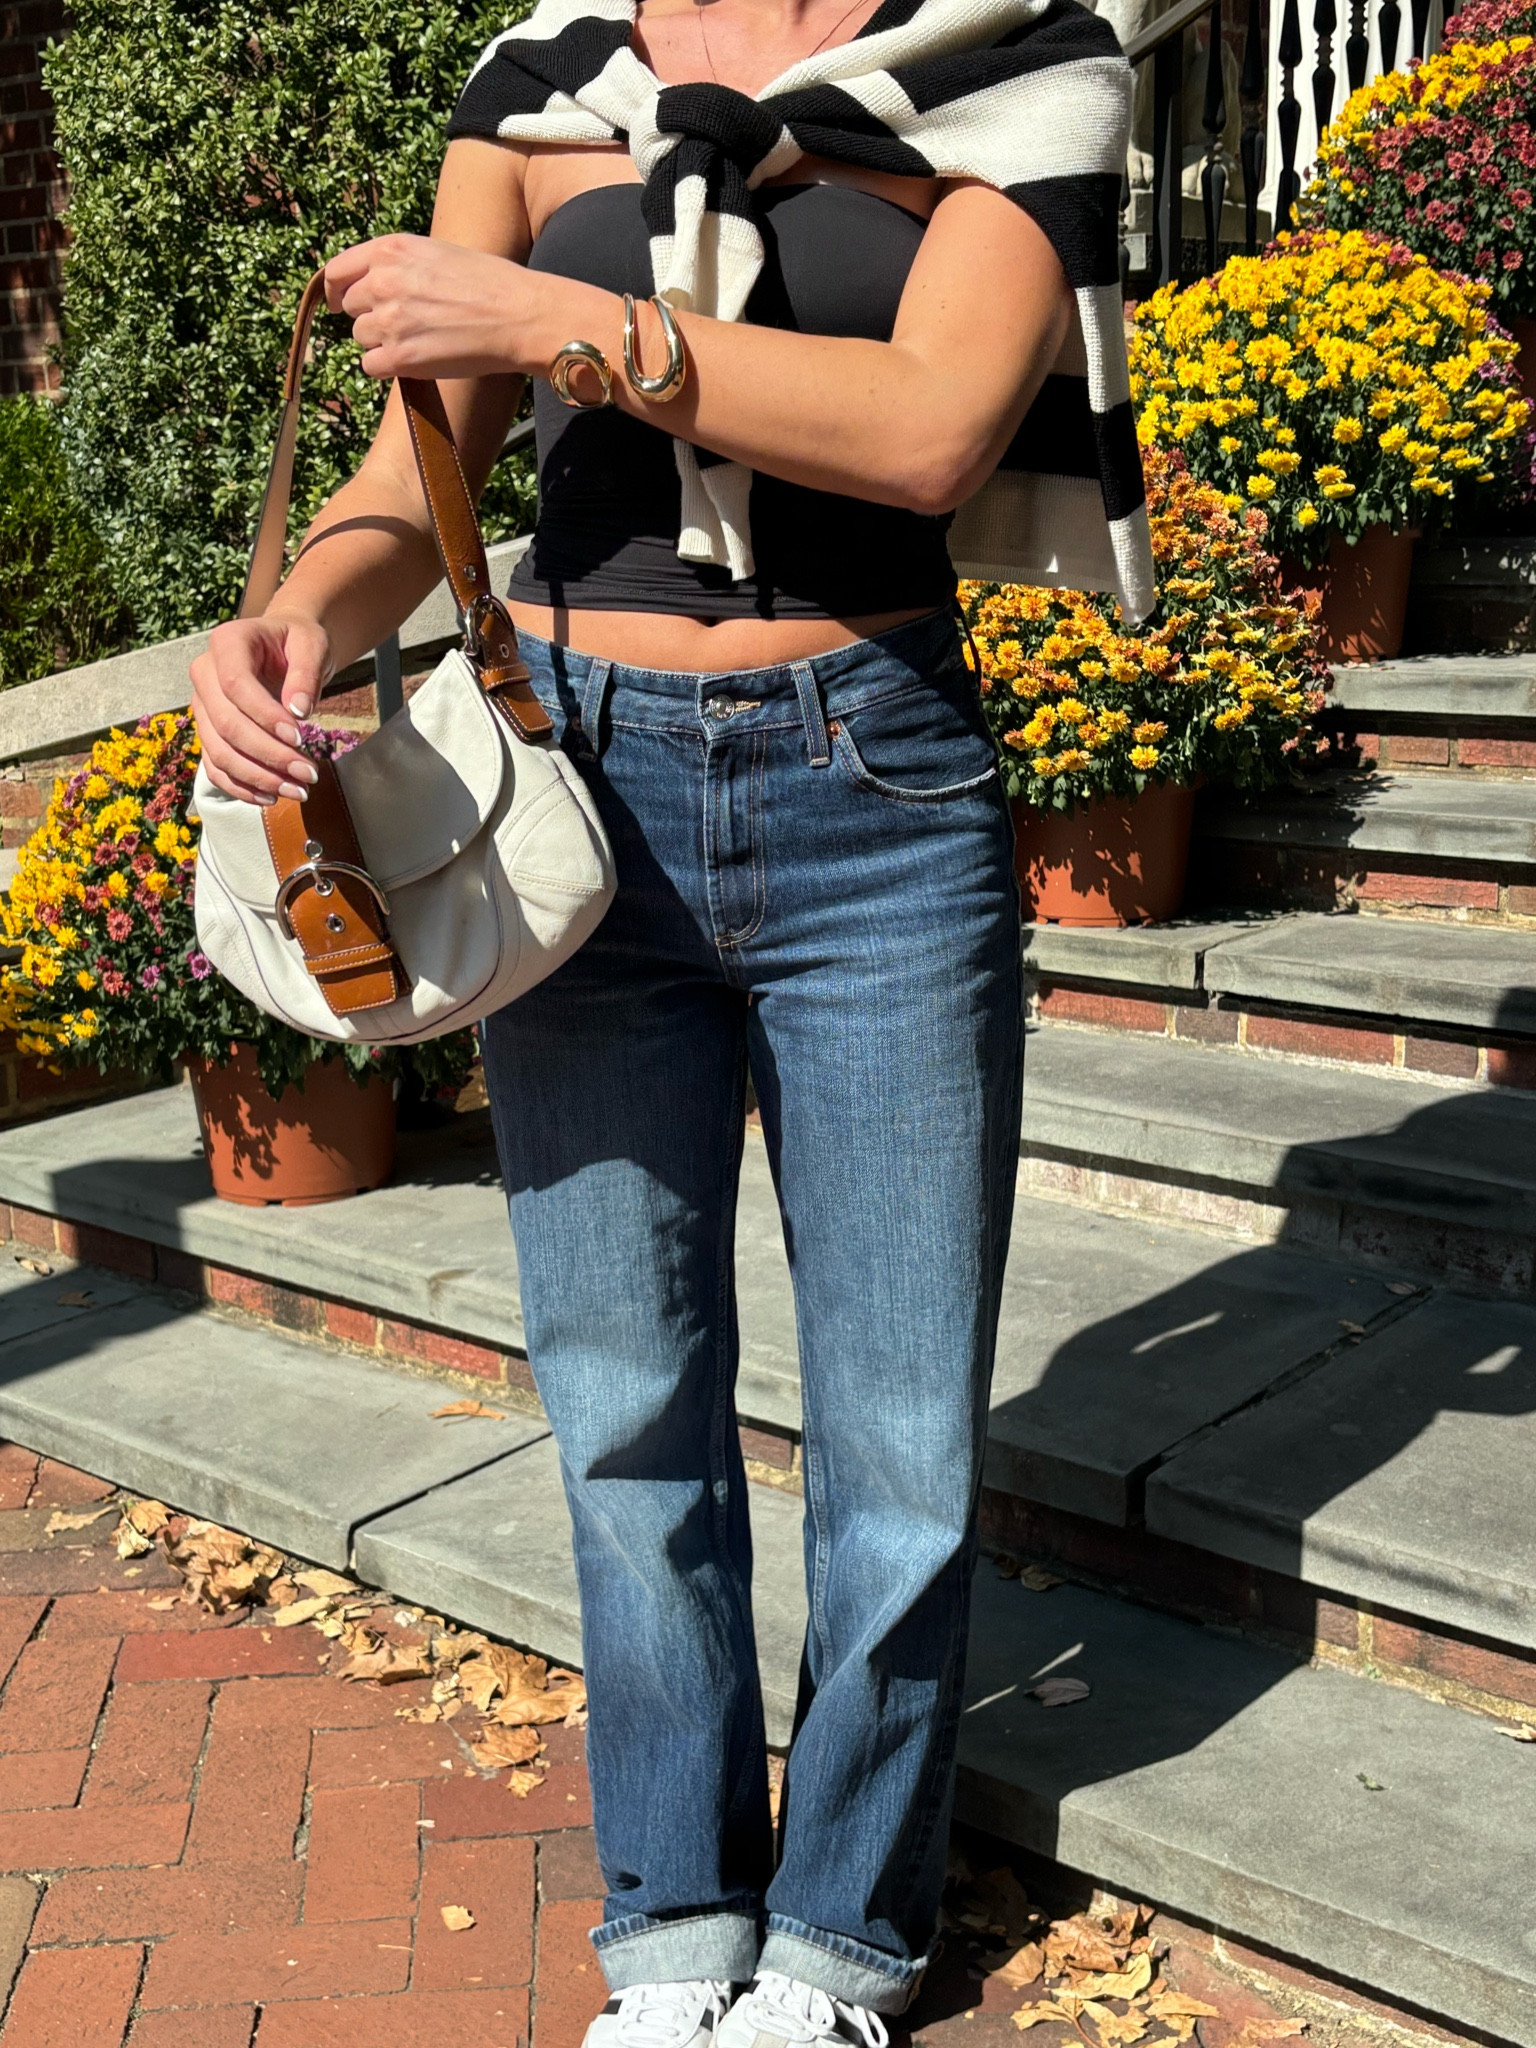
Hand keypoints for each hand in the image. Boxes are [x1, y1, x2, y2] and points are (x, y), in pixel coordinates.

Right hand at [189, 613, 332, 805]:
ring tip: (298, 791)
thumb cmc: (298, 643)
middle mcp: (204, 674)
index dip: (264, 715)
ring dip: (258, 778)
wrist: (284, 648)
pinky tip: (271, 797)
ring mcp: (202, 706)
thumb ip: (306, 673)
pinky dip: (241, 787)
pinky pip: (216, 766)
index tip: (299, 737)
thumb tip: (299, 711)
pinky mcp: (208, 732)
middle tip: (309, 774)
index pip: (235, 685)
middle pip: (226, 724)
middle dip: (268, 755)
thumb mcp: (312, 645)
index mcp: (227, 643)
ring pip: (219, 751)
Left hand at [325, 233, 538, 379]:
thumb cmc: (489, 283)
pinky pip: (371, 365)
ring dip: (383, 342)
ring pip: (361, 337)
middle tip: (405, 324)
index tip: (337, 303)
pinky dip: (388, 367)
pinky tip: (416, 361)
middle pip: (351, 307)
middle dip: (371, 316)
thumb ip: (399, 264)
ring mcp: (388, 320)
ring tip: (421, 339)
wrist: (518, 315)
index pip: (337, 270)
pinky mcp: (399, 357)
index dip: (334, 290)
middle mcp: (382, 282)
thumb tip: (372, 286)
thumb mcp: (435, 253)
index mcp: (390, 250)